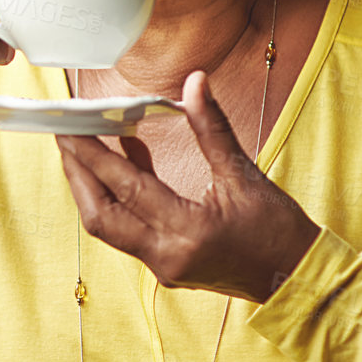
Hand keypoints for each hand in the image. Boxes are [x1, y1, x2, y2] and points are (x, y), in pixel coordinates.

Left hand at [54, 71, 318, 303]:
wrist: (297, 279)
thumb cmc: (278, 230)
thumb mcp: (245, 175)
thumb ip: (212, 128)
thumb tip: (195, 82)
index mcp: (187, 231)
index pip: (126, 188)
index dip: (93, 155)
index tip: (69, 127)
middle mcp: (166, 254)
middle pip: (100, 216)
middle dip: (77, 175)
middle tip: (64, 136)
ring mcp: (163, 266)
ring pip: (108, 227)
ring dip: (92, 188)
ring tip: (82, 148)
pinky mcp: (165, 267)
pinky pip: (127, 232)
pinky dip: (117, 199)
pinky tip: (121, 166)